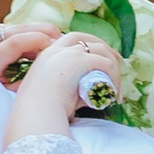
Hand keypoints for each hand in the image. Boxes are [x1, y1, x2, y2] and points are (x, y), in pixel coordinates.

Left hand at [0, 23, 61, 85]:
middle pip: (15, 30)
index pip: (15, 42)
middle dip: (41, 31)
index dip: (37, 41)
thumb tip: (37, 76)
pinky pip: (5, 29)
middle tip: (60, 36)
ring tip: (51, 37)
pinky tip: (34, 38)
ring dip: (33, 30)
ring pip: (12, 27)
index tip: (55, 46)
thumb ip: (17, 86)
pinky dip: (20, 32)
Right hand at [7, 32, 123, 131]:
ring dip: (113, 69)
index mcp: (45, 57)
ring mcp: (68, 53)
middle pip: (86, 39)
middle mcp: (56, 50)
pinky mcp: (80, 60)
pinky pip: (106, 64)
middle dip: (104, 48)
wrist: (35, 115)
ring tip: (115, 89)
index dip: (86, 46)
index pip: (70, 41)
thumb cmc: (39, 113)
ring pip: (100, 51)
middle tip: (118, 62)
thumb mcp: (51, 94)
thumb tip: (92, 92)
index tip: (97, 58)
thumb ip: (71, 87)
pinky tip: (113, 92)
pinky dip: (114, 77)